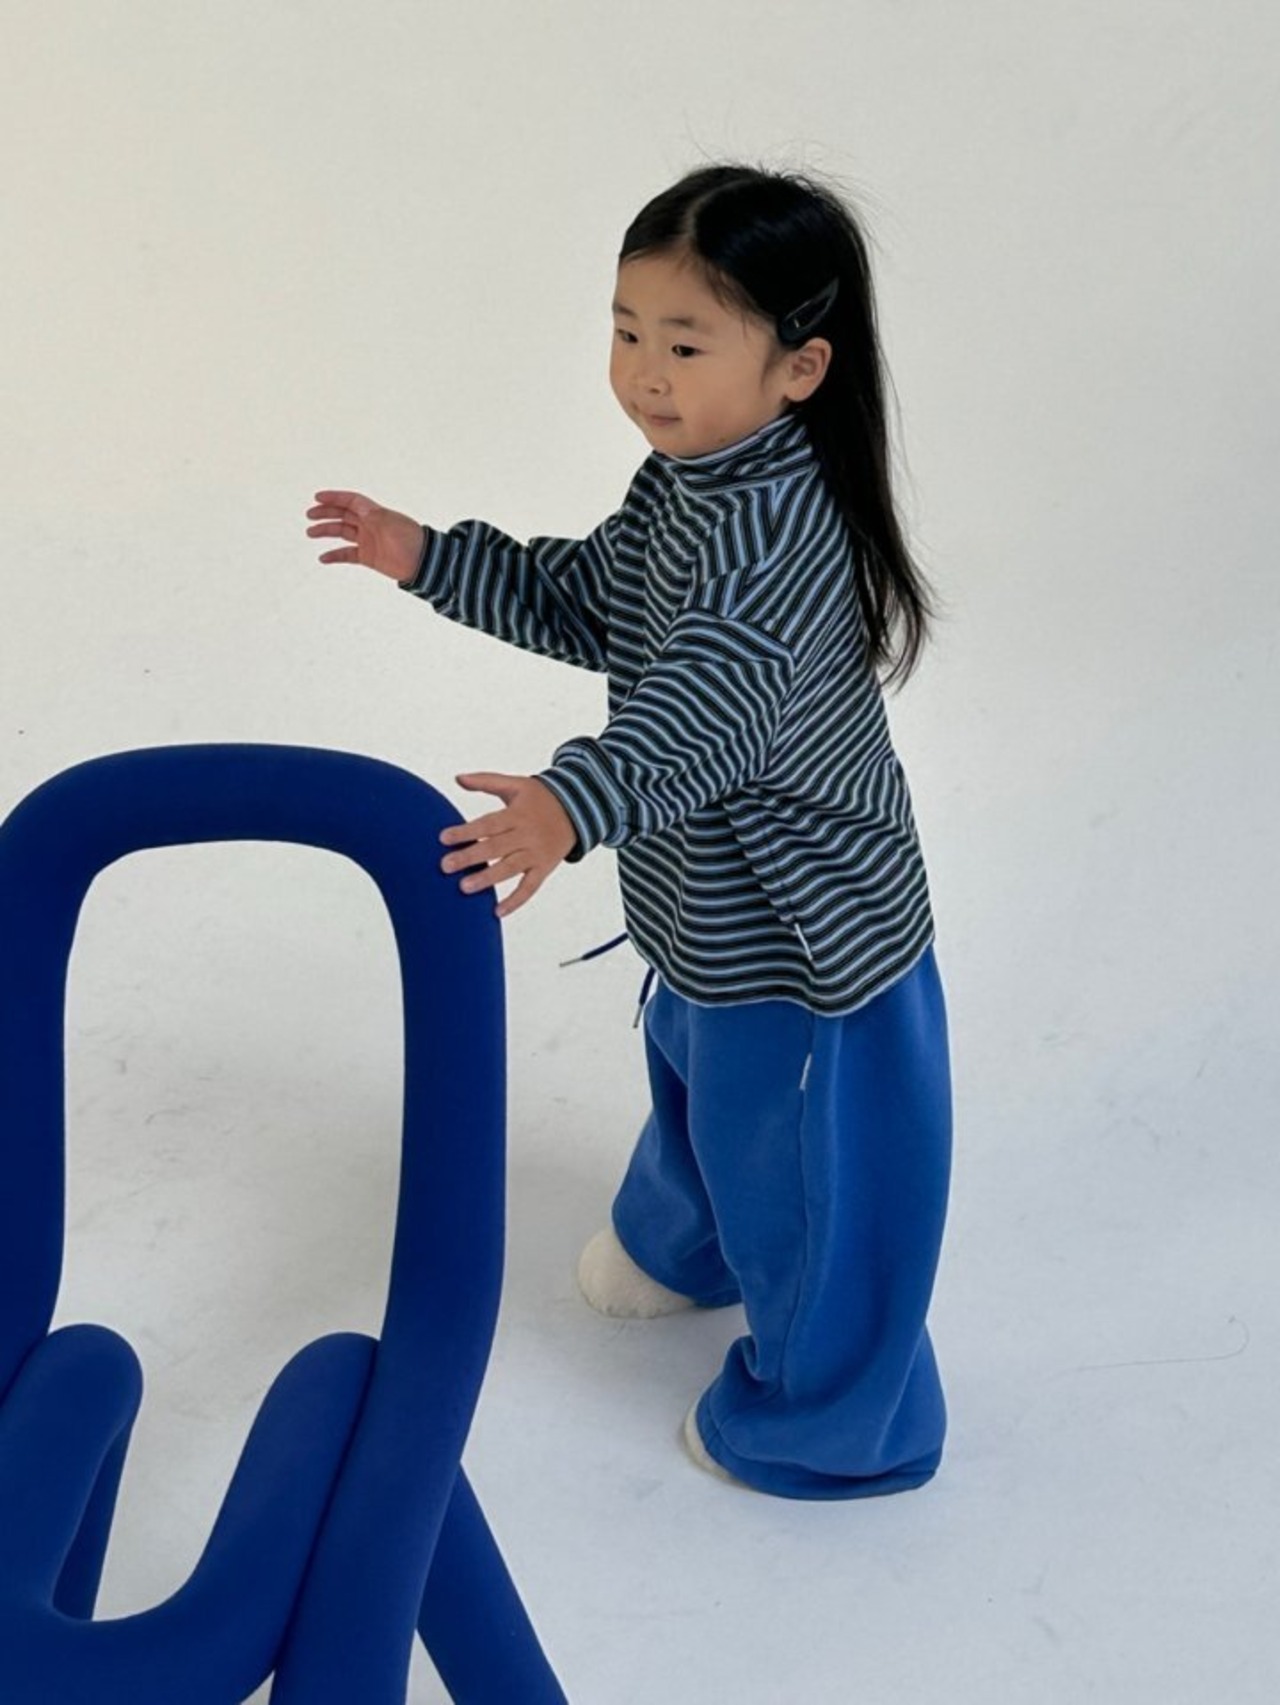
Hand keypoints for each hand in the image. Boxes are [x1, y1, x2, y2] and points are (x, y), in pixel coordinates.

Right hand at [306, 490, 424, 582]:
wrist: (422, 563)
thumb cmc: (410, 539)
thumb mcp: (390, 523)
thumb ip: (372, 514)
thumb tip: (357, 506)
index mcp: (375, 513)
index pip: (351, 501)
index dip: (335, 498)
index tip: (317, 498)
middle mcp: (369, 524)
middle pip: (343, 515)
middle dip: (326, 513)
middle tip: (310, 515)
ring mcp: (368, 540)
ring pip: (342, 533)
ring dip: (326, 531)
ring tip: (310, 533)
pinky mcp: (368, 557)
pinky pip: (347, 554)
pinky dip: (335, 555)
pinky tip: (323, 557)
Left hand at [440, 773, 576, 918]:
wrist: (578, 810)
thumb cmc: (540, 798)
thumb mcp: (515, 785)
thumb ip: (485, 781)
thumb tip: (457, 777)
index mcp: (517, 814)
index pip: (488, 824)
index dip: (466, 831)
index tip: (443, 838)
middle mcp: (526, 835)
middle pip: (495, 848)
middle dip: (469, 857)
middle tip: (445, 866)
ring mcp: (536, 854)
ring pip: (510, 869)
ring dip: (487, 879)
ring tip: (464, 887)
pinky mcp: (544, 868)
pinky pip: (530, 887)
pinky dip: (515, 901)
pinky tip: (497, 912)